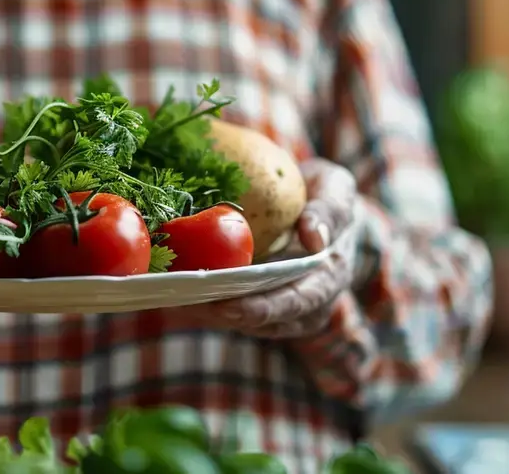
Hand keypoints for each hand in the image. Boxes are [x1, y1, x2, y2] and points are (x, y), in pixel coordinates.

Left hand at [175, 158, 358, 338]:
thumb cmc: (326, 196)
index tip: (229, 307)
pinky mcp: (257, 302)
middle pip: (263, 320)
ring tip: (173, 297)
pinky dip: (204, 303)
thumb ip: (330, 210)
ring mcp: (281, 307)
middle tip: (187, 302)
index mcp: (329, 278)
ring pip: (242, 320)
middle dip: (224, 314)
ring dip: (208, 312)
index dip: (263, 309)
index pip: (297, 302)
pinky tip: (174, 290)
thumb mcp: (336, 188)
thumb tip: (315, 239)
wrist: (319, 213)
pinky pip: (230, 309)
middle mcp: (307, 303)